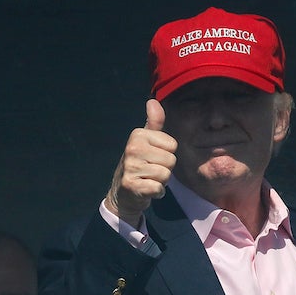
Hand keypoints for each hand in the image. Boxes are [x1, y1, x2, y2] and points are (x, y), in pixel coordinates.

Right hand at [105, 98, 176, 225]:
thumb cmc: (139, 165)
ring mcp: (130, 167)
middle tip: (150, 171)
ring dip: (160, 182)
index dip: (166, 155)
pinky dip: (156, 193)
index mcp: (138, 135)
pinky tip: (146, 190)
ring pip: (165, 175)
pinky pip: (158, 188)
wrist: (122, 194)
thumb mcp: (146, 142)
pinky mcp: (131, 185)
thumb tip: (153, 101)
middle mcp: (132, 148)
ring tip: (147, 180)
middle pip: (171, 160)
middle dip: (164, 169)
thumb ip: (153, 123)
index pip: (172, 146)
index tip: (153, 159)